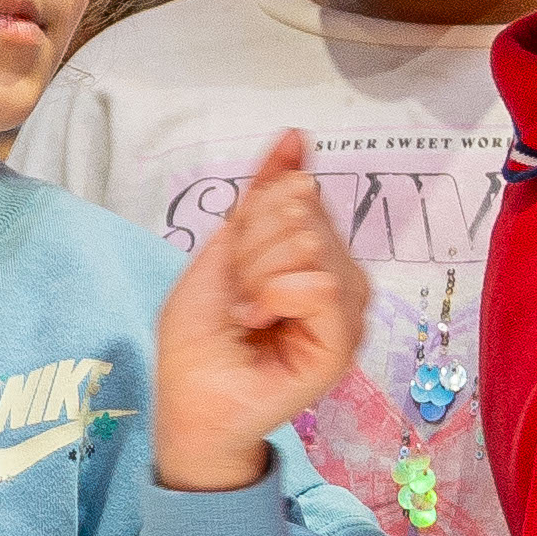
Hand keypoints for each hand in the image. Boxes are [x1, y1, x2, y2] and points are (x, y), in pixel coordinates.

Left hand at [149, 127, 362, 489]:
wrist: (189, 401)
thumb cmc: (201, 337)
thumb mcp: (223, 249)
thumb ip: (261, 194)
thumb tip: (295, 135)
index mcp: (312, 253)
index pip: (299, 191)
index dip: (253, 214)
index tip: (232, 260)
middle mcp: (338, 277)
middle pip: (303, 213)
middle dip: (251, 248)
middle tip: (238, 296)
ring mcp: (347, 311)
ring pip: (312, 245)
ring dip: (258, 275)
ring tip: (246, 313)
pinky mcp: (344, 343)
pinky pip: (323, 285)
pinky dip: (277, 295)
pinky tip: (260, 321)